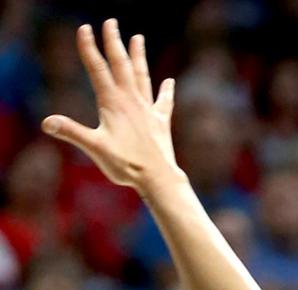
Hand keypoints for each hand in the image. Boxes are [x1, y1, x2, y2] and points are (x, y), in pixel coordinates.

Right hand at [41, 20, 178, 195]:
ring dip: (139, 56)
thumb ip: (71, 132)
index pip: (97, 69)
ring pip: (142, 76)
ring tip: (138, 37)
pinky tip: (169, 81)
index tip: (84, 27)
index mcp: (113, 103)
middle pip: (122, 65)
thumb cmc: (125, 165)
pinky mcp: (161, 122)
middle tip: (111, 22)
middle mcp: (131, 101)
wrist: (158, 178)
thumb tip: (47, 123)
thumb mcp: (94, 147)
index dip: (89, 48)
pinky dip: (166, 91)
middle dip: (114, 42)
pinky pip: (164, 102)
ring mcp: (148, 110)